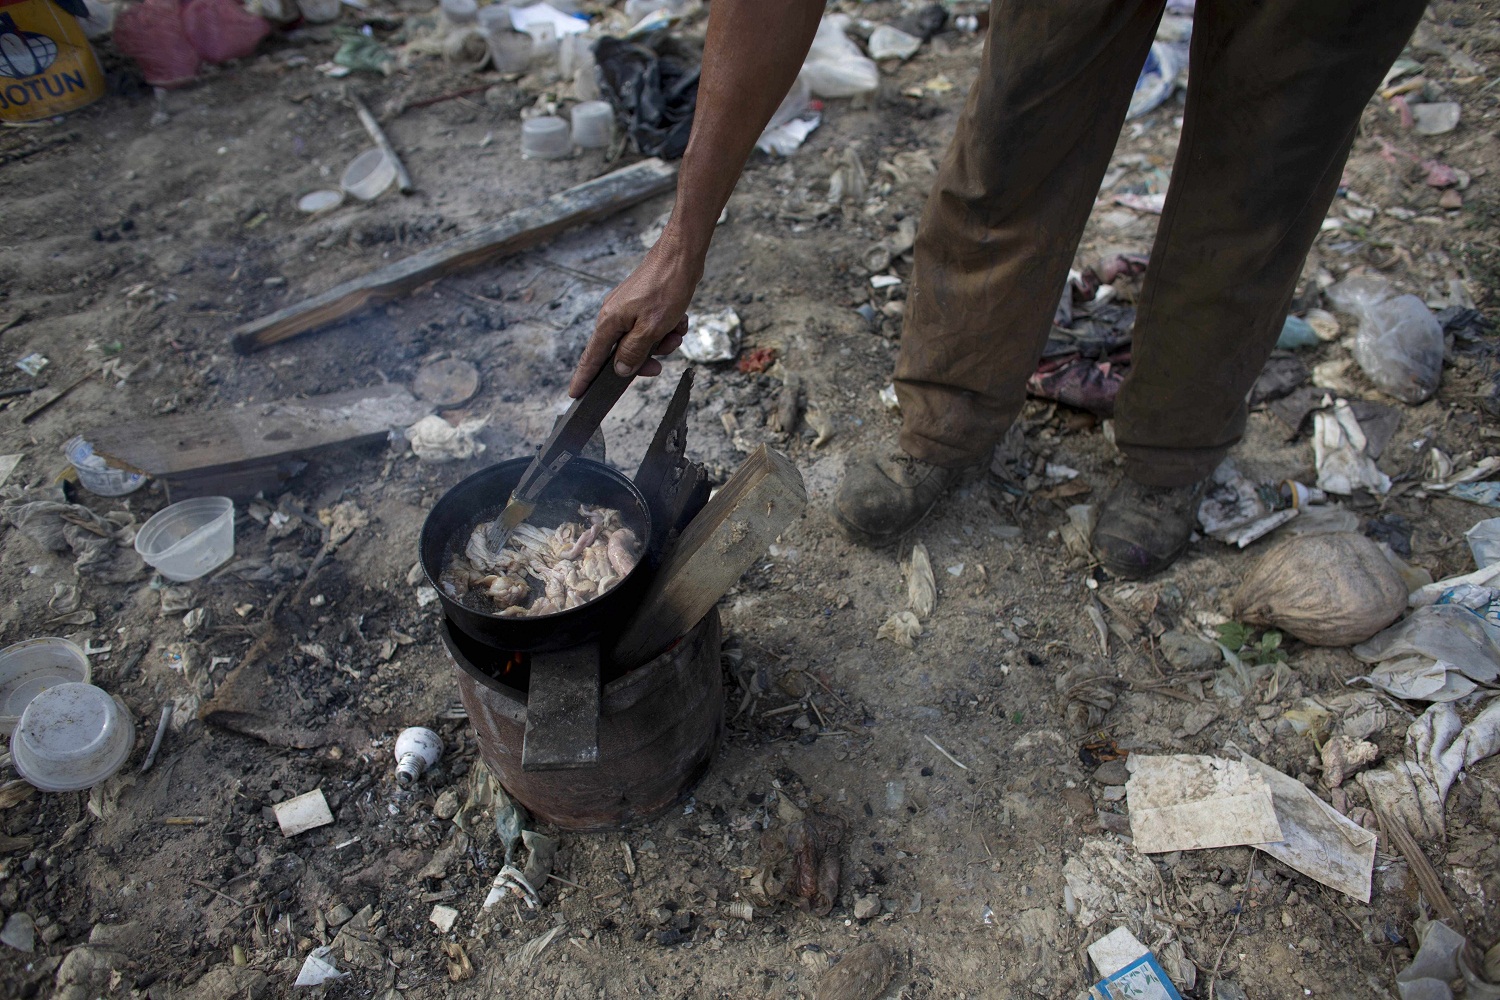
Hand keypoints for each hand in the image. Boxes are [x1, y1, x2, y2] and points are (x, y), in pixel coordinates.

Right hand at [569, 235, 700, 396]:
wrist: (681, 256)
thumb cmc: (665, 288)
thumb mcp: (651, 329)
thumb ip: (633, 353)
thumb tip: (619, 370)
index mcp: (609, 322)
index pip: (591, 358)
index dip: (584, 378)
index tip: (575, 394)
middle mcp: (613, 316)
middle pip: (622, 353)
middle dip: (644, 359)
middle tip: (659, 364)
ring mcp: (628, 309)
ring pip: (642, 341)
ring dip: (662, 342)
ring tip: (675, 331)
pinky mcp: (642, 304)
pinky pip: (653, 327)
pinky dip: (667, 328)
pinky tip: (679, 320)